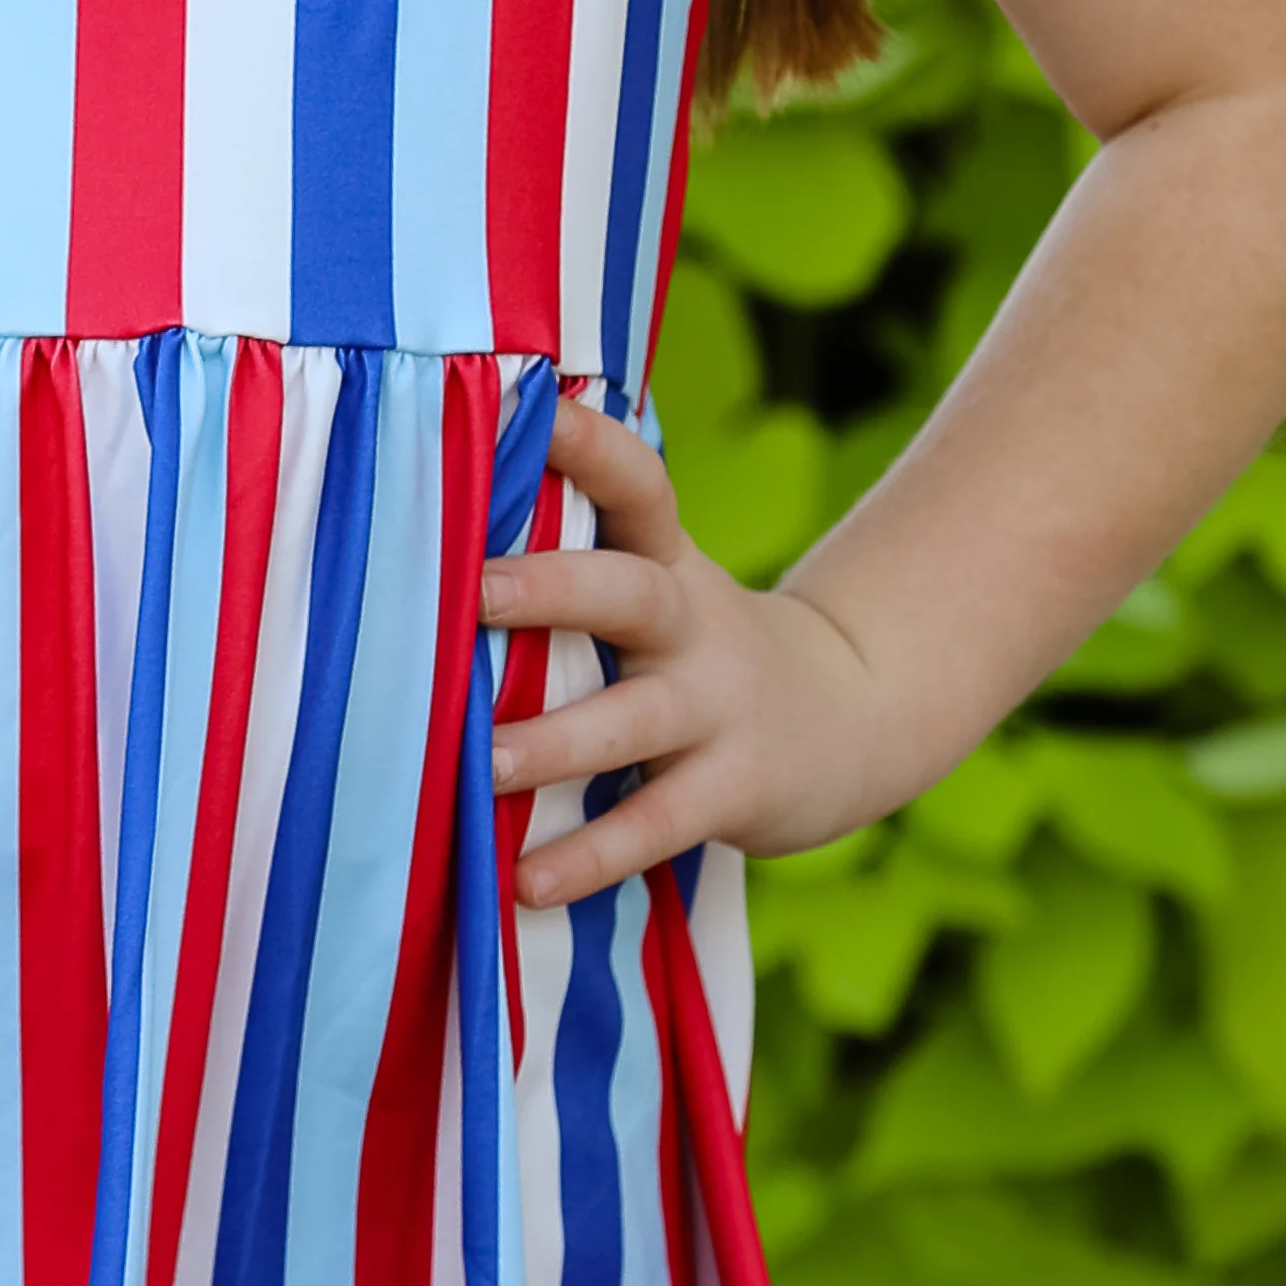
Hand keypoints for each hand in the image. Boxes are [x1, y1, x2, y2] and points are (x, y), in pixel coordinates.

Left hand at [481, 397, 892, 909]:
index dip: (588, 443)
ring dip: (553, 743)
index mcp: (668, 562)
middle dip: (552, 589)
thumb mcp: (664, 584)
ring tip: (481, 763)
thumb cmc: (702, 649)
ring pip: (631, 721)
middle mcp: (691, 625)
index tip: (529, 402)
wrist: (855, 716)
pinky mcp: (735, 788)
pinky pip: (655, 824)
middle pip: (628, 592)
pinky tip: (525, 883)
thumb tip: (430, 517)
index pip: (637, 483)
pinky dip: (591, 857)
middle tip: (471, 591)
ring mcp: (717, 708)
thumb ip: (576, 558)